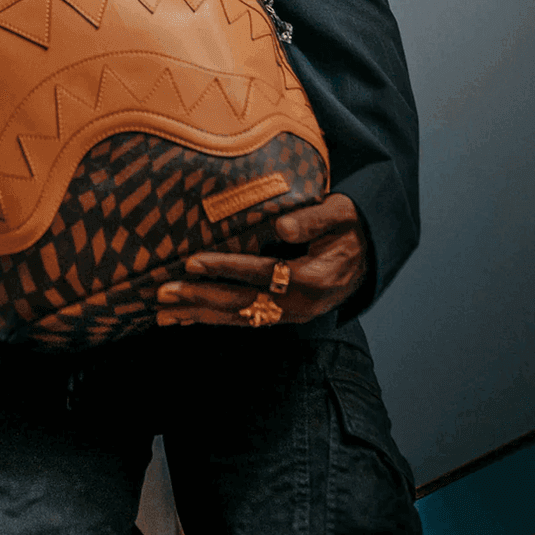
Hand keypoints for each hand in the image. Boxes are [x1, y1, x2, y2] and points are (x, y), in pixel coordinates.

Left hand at [156, 193, 366, 326]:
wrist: (371, 255)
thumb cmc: (350, 226)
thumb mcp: (341, 213)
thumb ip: (314, 219)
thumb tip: (282, 227)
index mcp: (313, 277)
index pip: (261, 273)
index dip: (225, 267)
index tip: (191, 262)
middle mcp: (300, 304)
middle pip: (243, 303)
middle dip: (200, 299)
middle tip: (163, 293)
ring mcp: (292, 315)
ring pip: (240, 318)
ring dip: (200, 316)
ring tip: (163, 314)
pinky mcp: (284, 317)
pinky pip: (245, 321)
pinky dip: (215, 320)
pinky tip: (187, 319)